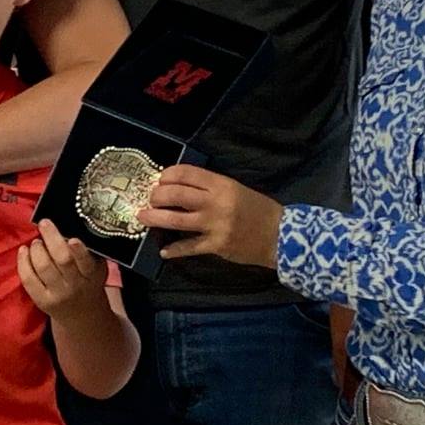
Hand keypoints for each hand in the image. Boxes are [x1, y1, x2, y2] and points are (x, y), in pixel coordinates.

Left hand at [17, 220, 106, 320]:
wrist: (82, 315)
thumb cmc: (88, 283)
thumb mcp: (96, 268)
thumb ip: (88, 251)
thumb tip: (68, 224)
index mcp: (91, 275)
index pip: (85, 262)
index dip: (79, 251)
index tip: (72, 238)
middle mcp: (75, 285)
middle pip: (62, 261)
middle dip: (52, 239)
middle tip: (45, 223)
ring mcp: (56, 294)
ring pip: (43, 268)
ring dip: (37, 249)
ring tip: (37, 241)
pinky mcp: (40, 300)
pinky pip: (28, 279)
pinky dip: (23, 261)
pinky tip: (24, 250)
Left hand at [138, 166, 282, 267]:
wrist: (281, 235)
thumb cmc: (258, 209)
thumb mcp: (236, 189)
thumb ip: (210, 188)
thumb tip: (179, 187)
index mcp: (221, 184)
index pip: (186, 173)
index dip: (167, 175)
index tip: (159, 179)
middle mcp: (216, 202)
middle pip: (176, 195)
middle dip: (157, 195)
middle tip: (149, 198)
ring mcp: (215, 225)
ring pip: (176, 219)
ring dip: (155, 218)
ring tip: (142, 217)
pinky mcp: (216, 246)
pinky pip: (189, 247)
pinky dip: (174, 249)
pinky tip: (163, 250)